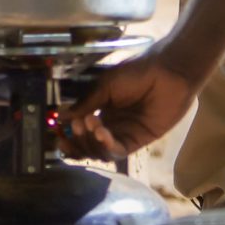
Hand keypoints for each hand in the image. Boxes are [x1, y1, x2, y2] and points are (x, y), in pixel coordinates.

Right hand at [58, 47, 205, 161]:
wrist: (167, 73)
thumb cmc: (138, 72)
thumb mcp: (106, 85)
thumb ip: (86, 102)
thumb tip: (61, 115)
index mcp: (101, 110)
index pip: (79, 131)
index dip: (67, 134)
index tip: (57, 130)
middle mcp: (110, 126)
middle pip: (87, 146)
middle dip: (76, 141)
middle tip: (72, 128)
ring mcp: (124, 135)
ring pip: (100, 152)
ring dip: (89, 142)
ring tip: (88, 125)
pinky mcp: (138, 142)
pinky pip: (118, 151)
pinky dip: (106, 144)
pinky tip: (101, 131)